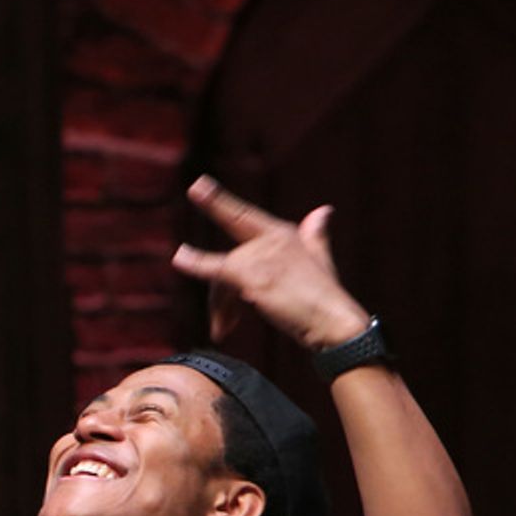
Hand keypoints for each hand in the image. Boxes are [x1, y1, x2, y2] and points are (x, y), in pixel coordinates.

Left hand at [171, 175, 369, 349]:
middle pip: (229, 256)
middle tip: (202, 226)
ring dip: (221, 307)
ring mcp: (260, 256)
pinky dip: (197, 264)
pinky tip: (180, 258)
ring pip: (222, 274)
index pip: (244, 216)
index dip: (219, 202)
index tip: (198, 186)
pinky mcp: (252, 276)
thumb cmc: (326, 298)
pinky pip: (217, 270)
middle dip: (212, 257)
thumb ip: (316, 234)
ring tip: (220, 329)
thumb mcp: (321, 259)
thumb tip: (324, 210)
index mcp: (284, 234)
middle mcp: (271, 239)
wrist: (334, 323)